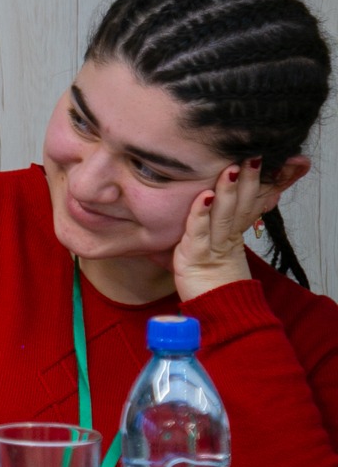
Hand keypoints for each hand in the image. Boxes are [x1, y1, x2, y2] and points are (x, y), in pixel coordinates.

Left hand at [172, 160, 263, 301]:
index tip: (271, 159)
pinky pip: (198, 232)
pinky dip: (200, 214)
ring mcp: (212, 246)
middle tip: (255, 155)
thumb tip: (211, 196)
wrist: (213, 311)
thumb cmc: (208, 276)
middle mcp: (227, 236)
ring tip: (232, 169)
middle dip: (249, 179)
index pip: (252, 201)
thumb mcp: (214, 242)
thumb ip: (213, 219)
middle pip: (242, 204)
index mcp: (234, 230)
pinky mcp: (194, 256)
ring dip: (228, 191)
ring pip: (224, 215)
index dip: (263, 181)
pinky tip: (203, 196)